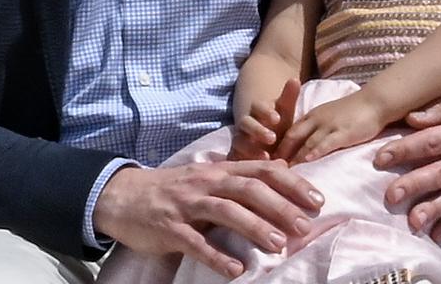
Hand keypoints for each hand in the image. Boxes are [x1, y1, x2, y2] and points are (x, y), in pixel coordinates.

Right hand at [93, 160, 324, 278]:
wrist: (122, 195)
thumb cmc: (173, 189)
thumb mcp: (207, 177)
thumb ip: (241, 176)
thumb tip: (281, 170)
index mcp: (218, 171)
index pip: (261, 171)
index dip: (291, 184)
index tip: (317, 200)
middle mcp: (205, 183)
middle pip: (248, 189)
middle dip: (279, 207)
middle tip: (305, 226)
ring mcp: (186, 205)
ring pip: (225, 211)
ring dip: (253, 227)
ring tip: (277, 244)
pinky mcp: (169, 228)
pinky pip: (195, 242)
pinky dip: (216, 256)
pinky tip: (235, 270)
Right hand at [231, 77, 300, 159]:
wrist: (268, 146)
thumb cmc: (278, 128)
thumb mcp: (285, 114)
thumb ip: (288, 97)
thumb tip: (294, 79)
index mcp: (257, 112)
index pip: (257, 107)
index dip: (266, 112)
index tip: (277, 118)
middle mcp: (246, 125)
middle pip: (246, 124)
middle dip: (258, 130)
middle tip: (272, 138)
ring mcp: (239, 141)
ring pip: (239, 142)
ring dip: (251, 148)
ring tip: (267, 156)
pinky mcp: (236, 156)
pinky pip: (235, 159)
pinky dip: (243, 162)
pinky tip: (254, 169)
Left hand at [274, 87, 393, 164]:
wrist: (374, 102)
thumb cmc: (354, 112)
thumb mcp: (330, 118)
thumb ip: (318, 130)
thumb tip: (308, 149)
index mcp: (312, 116)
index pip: (289, 132)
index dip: (279, 147)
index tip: (269, 162)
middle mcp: (316, 119)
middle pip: (291, 136)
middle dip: (280, 153)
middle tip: (270, 170)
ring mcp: (328, 125)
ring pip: (305, 141)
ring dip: (293, 157)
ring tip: (283, 172)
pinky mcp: (342, 132)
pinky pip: (325, 143)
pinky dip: (313, 152)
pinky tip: (306, 162)